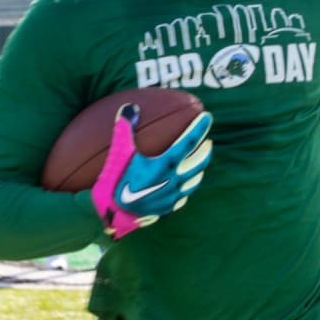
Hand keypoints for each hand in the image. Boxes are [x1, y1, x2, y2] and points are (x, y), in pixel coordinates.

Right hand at [91, 103, 212, 239]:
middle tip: (208, 142)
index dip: (199, 127)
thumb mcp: (118, 152)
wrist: (112, 213)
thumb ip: (124, 128)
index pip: (189, 141)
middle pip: (198, 162)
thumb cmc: (115, 180)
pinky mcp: (167, 208)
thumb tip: (129, 107)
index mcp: (165, 163)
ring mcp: (172, 196)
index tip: (207, 117)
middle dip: (205, 150)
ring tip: (199, 163)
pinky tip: (184, 186)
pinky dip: (187, 187)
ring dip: (199, 169)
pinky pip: (183, 196)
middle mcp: (174, 180)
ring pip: (194, 180)